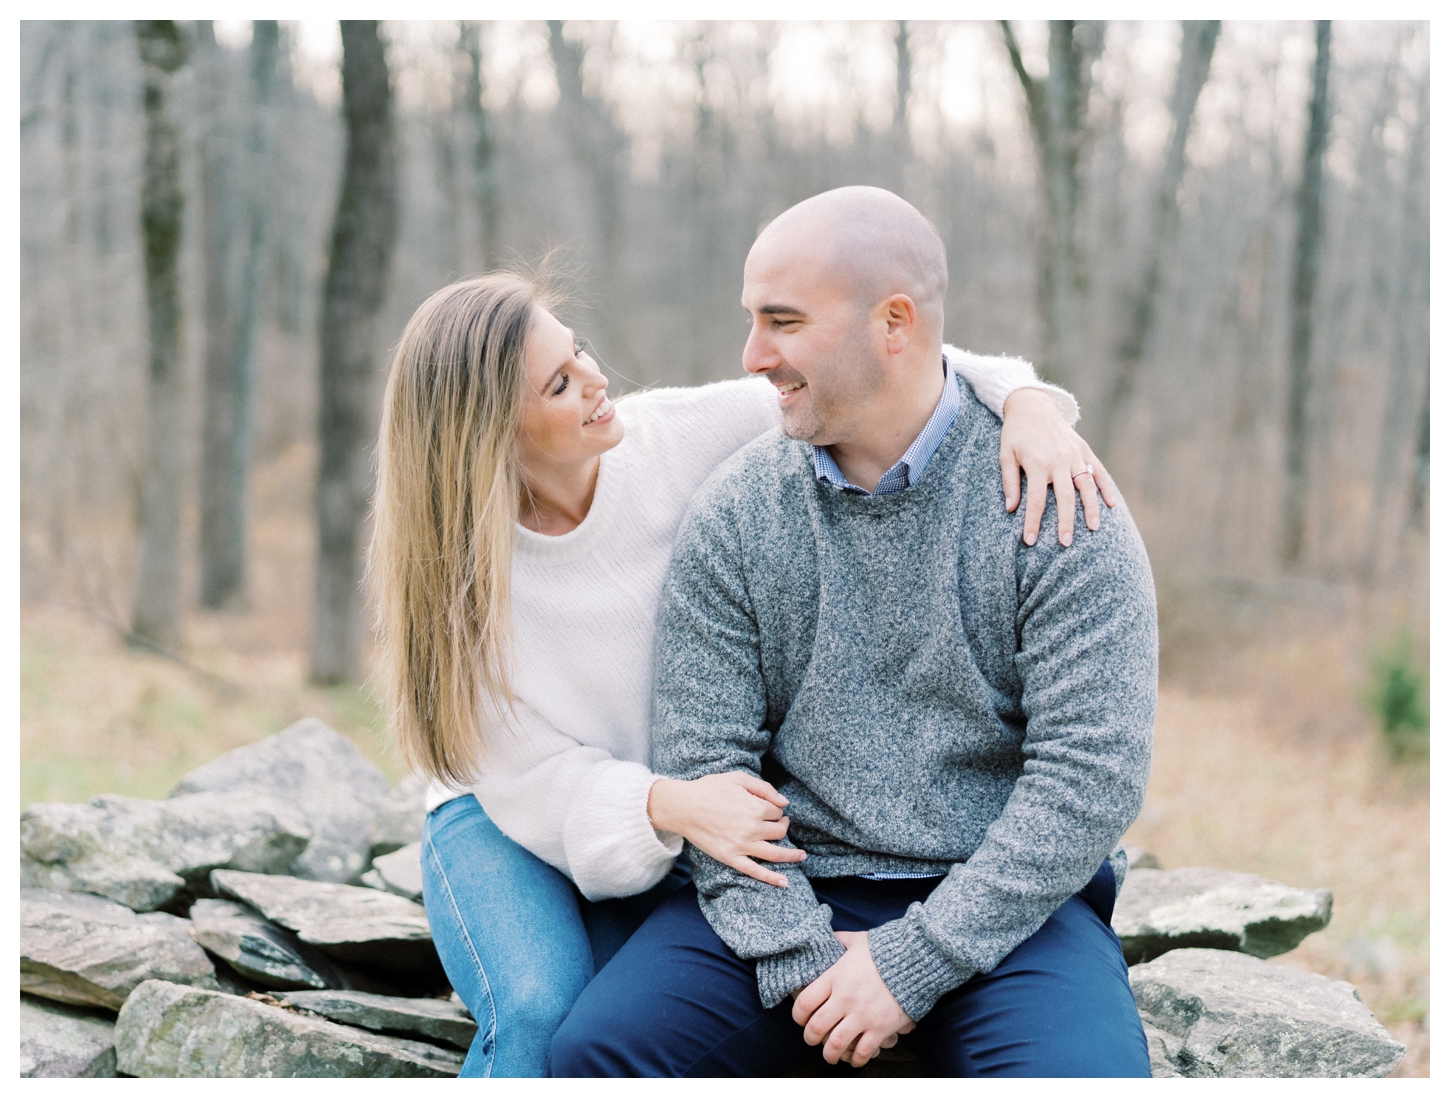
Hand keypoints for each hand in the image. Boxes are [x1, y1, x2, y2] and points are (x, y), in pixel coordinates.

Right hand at [646, 772, 804, 886]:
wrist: (682, 807)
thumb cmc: (709, 789)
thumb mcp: (738, 778)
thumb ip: (764, 788)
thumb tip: (784, 803)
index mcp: (756, 808)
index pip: (777, 812)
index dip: (776, 809)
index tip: (770, 808)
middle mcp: (753, 829)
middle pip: (779, 831)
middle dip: (783, 826)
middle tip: (780, 823)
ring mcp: (742, 846)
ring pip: (775, 854)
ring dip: (792, 856)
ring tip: (801, 856)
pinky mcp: (731, 858)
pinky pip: (755, 872)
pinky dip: (772, 879)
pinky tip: (785, 883)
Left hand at [792, 931, 914, 1067]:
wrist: (915, 959)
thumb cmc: (884, 950)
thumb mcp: (858, 940)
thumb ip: (839, 940)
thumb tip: (826, 937)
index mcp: (836, 977)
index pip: (805, 1002)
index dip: (797, 1015)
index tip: (800, 1019)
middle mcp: (845, 998)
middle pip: (816, 1027)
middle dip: (810, 1038)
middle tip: (813, 1039)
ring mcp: (863, 1015)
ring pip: (836, 1044)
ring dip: (830, 1054)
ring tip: (830, 1055)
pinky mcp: (880, 1028)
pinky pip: (863, 1052)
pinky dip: (856, 1060)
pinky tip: (855, 1059)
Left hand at [1000, 388, 1116, 546]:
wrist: (1032, 406)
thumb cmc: (1015, 433)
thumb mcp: (1005, 455)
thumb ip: (1009, 482)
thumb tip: (1011, 509)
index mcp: (1037, 463)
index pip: (1036, 500)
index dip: (1033, 522)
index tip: (1030, 541)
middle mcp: (1059, 460)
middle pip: (1065, 497)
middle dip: (1066, 522)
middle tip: (1066, 544)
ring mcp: (1074, 455)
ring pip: (1086, 485)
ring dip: (1091, 508)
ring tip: (1093, 529)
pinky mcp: (1084, 449)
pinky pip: (1099, 471)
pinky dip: (1106, 487)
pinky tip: (1111, 505)